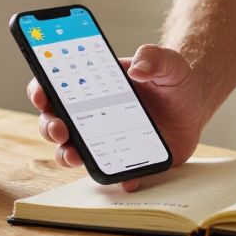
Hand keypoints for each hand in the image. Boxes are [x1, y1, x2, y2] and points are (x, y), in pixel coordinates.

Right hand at [27, 44, 207, 191]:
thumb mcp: (168, 62)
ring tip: (75, 155)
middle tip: (59, 128)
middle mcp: (90, 114)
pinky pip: (113, 173)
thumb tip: (138, 68)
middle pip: (56, 122)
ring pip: (73, 151)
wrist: (194, 105)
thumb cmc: (173, 79)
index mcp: (92, 86)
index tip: (41, 95)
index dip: (41, 90)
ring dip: (67, 155)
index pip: (55, 86)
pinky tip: (127, 179)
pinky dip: (117, 178)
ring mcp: (104, 139)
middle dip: (50, 126)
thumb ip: (154, 56)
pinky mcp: (124, 160)